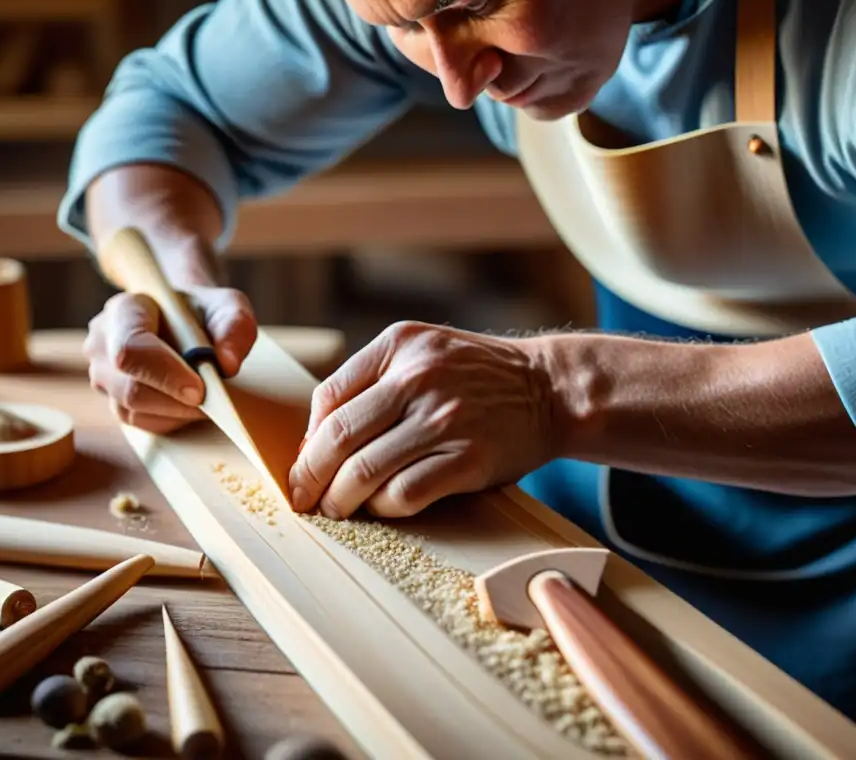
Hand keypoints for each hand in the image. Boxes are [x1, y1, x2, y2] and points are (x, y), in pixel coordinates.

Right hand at [83, 285, 256, 433]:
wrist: (185, 319)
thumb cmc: (203, 310)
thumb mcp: (228, 305)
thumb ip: (234, 326)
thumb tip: (228, 365)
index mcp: (124, 310)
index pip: (130, 349)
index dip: (164, 374)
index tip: (200, 390)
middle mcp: (102, 343)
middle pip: (129, 389)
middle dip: (176, 401)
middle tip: (213, 401)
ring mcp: (103, 375)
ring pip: (133, 411)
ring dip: (177, 412)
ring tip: (208, 400)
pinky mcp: (114, 400)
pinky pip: (140, 422)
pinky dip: (171, 419)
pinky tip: (192, 405)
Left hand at [288, 321, 556, 518]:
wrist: (551, 389)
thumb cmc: (479, 376)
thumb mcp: (425, 352)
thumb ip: (375, 380)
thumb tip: (317, 437)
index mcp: (400, 345)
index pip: (329, 396)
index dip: (308, 439)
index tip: (304, 464)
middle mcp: (419, 377)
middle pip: (339, 437)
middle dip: (310, 477)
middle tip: (304, 499)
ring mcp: (445, 418)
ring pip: (366, 470)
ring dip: (341, 499)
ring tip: (337, 509)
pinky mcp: (468, 458)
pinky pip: (406, 493)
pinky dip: (384, 507)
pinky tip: (383, 507)